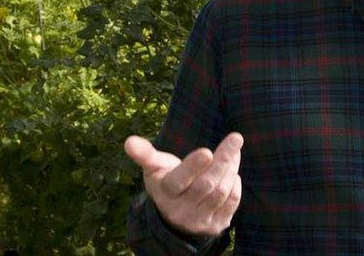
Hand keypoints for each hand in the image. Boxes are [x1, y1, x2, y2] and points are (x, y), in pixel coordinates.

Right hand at [124, 132, 242, 237]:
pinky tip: (232, 171)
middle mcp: (181, 210)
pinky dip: (235, 184)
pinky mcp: (216, 225)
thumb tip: (128, 141)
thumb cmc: (166, 181)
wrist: (175, 216)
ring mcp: (199, 220)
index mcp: (165, 193)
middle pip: (206, 185)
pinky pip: (231, 202)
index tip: (207, 151)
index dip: (193, 166)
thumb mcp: (154, 168)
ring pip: (221, 192)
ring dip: (231, 169)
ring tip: (234, 150)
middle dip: (222, 160)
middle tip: (235, 138)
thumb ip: (145, 154)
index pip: (179, 180)